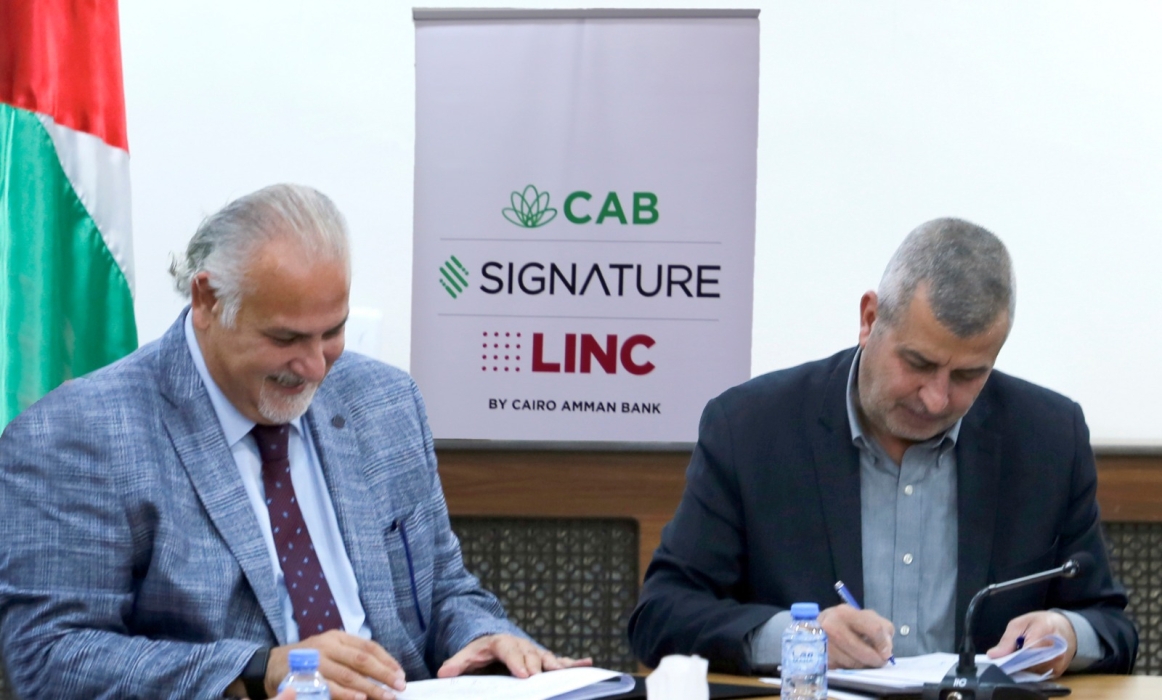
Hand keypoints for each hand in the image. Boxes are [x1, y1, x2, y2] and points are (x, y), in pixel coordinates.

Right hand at [266, 630, 405, 699]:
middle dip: (383, 674)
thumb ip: (352, 656)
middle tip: (399, 686)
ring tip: (386, 696)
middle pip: (361, 660)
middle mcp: (328, 646)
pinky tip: (360, 699)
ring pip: (348, 675)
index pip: (368, 647)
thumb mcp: (331, 649)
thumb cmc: (309, 658)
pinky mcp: (306, 678)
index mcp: (338, 637)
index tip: (400, 674)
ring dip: (370, 688)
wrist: (272, 665)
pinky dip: (346, 695)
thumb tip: (383, 672)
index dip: (387, 660)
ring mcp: (316, 662)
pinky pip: (330, 688)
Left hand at [437, 634, 592, 677]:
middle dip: (537, 667)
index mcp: (503, 643)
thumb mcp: (468, 655)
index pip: (510, 652)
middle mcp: (522, 646)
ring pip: (548, 658)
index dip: (517, 663)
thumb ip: (457, 662)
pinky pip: (561, 661)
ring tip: (568, 672)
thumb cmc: (482, 651)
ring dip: (558, 666)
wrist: (495, 641)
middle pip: (532, 656)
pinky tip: (588, 663)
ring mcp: (535, 652)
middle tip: (541, 678)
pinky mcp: (544, 659)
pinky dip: (574, 662)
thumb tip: (443, 672)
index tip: (524, 674)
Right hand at [817, 604, 894, 668]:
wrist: (816, 629)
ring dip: (863, 665)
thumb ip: (882, 629)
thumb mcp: (865, 617)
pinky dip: (851, 668)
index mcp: (845, 613)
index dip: (884, 643)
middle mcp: (831, 626)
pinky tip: (851, 660)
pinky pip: (843, 669)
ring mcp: (823, 644)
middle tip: (879, 661)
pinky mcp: (821, 658)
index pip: (874, 629)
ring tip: (864, 659)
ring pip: (854, 663)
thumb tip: (886, 651)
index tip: (886, 652)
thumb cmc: (846, 622)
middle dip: (875, 659)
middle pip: (864, 651)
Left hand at [986, 611, 1076, 678]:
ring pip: (1033, 672)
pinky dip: (1030, 671)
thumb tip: (993, 655)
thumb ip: (1007, 639)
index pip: (1025, 650)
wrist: (1064, 629)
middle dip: (1014, 663)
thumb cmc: (1040, 623)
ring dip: (1022, 668)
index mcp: (1045, 630)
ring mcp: (1059, 662)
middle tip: (1004, 660)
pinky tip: (1026, 663)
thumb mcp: (1020, 624)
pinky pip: (1039, 676)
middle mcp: (1056, 649)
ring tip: (1016, 659)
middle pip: (1029, 664)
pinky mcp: (1058, 672)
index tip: (999, 659)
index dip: (1010, 657)